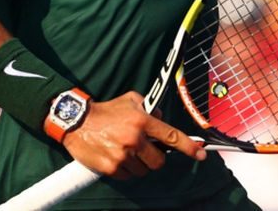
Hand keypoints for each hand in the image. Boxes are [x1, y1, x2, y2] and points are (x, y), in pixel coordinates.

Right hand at [62, 91, 205, 178]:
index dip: (189, 147)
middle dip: (154, 158)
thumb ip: (149, 107)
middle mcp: (135, 139)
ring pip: (143, 170)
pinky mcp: (111, 167)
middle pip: (159, 161)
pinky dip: (125, 170)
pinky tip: (116, 157)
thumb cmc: (105, 110)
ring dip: (138, 164)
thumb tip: (161, 119)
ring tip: (125, 151)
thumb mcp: (130, 100)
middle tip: (143, 150)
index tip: (202, 154)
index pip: (171, 136)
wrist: (76, 121)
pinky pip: (128, 176)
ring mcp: (123, 155)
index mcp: (142, 121)